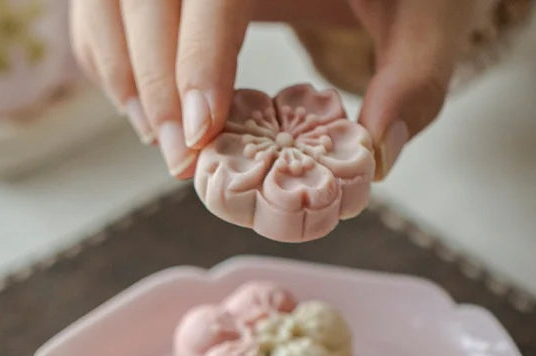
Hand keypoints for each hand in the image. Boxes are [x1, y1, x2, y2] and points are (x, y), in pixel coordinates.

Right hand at [70, 0, 476, 179]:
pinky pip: (105, 3)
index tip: (199, 136)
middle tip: (180, 160)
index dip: (196, 59)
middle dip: (152, 80)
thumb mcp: (429, 13)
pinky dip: (108, 53)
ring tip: (159, 138)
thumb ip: (415, 80)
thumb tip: (376, 156)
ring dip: (118, 68)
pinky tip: (143, 106)